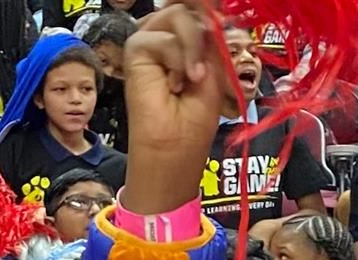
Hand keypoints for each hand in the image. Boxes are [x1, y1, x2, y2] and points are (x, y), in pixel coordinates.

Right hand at [121, 0, 227, 214]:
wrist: (174, 149)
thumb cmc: (194, 121)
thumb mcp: (213, 72)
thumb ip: (210, 40)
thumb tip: (210, 14)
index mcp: (185, 44)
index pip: (199, 14)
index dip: (210, 19)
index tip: (221, 36)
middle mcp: (166, 39)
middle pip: (187, 10)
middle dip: (203, 35)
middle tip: (204, 71)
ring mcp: (151, 43)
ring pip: (177, 15)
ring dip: (192, 47)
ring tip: (192, 78)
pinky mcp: (136, 50)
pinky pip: (163, 36)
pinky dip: (177, 58)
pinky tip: (177, 83)